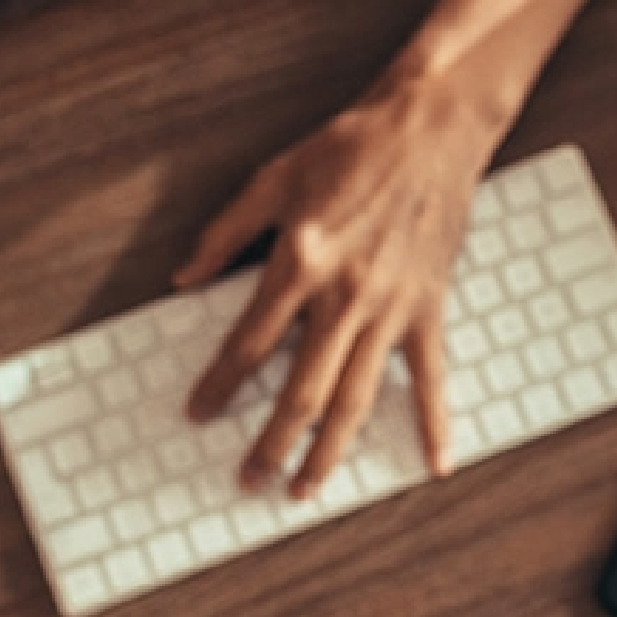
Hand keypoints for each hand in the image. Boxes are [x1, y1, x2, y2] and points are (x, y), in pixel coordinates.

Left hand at [177, 74, 501, 498]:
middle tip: (248, 479)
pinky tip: (433, 462)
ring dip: (329, 450)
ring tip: (305, 490)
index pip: (250, 342)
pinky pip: (430, 376)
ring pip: (355, 397)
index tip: (199, 414)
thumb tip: (182, 278)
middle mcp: (344, 296)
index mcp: (300, 262)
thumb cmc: (350, 147)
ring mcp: (390, 308)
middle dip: (271, 442)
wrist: (429, 127)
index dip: (220, 384)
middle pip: (301, 389)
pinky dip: (434, 421)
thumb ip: (224, 234)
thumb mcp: (273, 179)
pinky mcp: (428, 307)